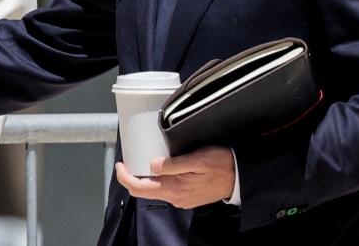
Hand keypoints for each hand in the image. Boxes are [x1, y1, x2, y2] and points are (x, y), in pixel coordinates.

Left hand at [115, 146, 234, 209]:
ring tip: (140, 162)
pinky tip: (158, 168)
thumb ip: (174, 163)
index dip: (124, 177)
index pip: (139, 188)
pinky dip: (156, 180)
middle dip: (130, 177)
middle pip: (143, 191)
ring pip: (154, 190)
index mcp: (174, 188)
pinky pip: (165, 189)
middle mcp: (175, 197)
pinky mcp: (186, 196)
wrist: (239, 177)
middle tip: (125, 163)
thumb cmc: (220, 165)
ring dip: (144, 178)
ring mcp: (180, 198)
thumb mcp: (198, 159)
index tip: (119, 165)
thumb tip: (153, 165)